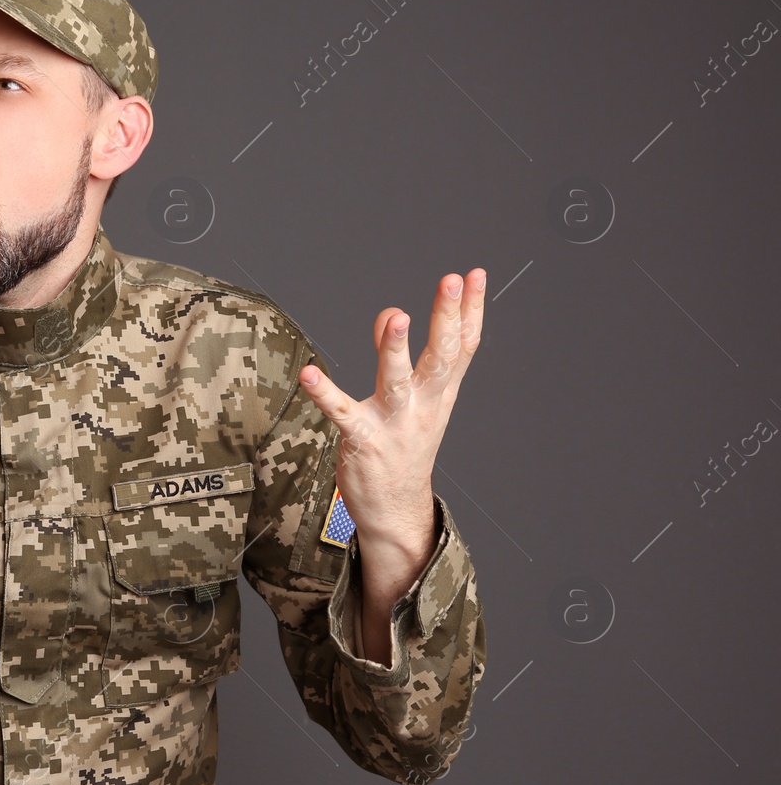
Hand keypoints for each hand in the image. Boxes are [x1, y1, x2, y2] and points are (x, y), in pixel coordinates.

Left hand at [297, 269, 486, 597]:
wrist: (396, 509)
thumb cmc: (406, 446)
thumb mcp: (421, 401)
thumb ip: (411, 357)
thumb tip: (393, 313)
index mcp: (441, 393)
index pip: (464, 346)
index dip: (470, 309)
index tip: (475, 274)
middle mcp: (424, 406)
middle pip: (442, 356)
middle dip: (447, 317)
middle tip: (451, 280)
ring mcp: (395, 424)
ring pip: (397, 382)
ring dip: (396, 349)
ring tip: (395, 316)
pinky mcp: (363, 441)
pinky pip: (342, 414)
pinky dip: (325, 394)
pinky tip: (309, 374)